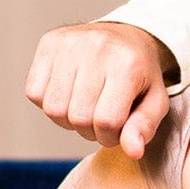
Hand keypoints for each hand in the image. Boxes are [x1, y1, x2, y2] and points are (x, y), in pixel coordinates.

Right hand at [24, 22, 174, 158]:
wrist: (126, 36)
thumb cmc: (141, 75)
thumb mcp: (155, 102)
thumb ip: (145, 127)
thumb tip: (133, 152)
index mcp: (127, 64)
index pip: (107, 121)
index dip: (110, 136)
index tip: (116, 130)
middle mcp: (96, 48)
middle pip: (78, 117)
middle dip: (89, 130)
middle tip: (100, 119)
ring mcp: (69, 43)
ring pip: (53, 109)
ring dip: (67, 120)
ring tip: (84, 108)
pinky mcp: (48, 42)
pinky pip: (33, 92)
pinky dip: (48, 103)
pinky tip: (68, 95)